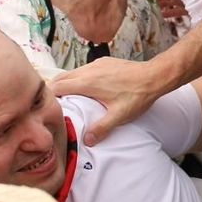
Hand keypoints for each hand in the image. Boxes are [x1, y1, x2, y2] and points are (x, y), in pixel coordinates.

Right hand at [48, 56, 168, 144]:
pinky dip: (78, 78)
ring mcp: (97, 64)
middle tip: (52, 105)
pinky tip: (86, 89)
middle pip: (61, 77)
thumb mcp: (119, 116)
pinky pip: (84, 69)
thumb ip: (101, 128)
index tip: (46, 107)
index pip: (58, 86)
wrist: (155, 75)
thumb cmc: (138, 95)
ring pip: (72, 72)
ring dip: (66, 83)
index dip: (49, 96)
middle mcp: (89, 70)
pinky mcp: (105, 62)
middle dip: (54, 90)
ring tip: (67, 99)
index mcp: (88, 82)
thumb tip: (87, 140)